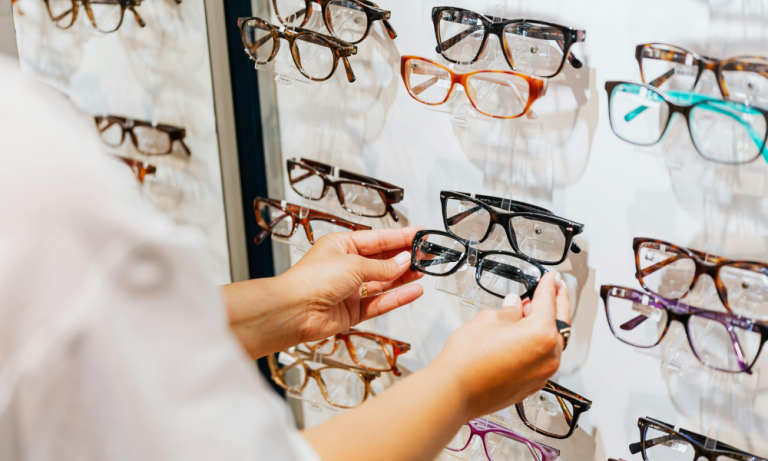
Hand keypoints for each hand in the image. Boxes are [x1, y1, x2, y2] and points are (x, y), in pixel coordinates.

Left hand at [285, 227, 424, 342]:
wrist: (294, 311)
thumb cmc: (312, 280)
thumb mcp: (353, 264)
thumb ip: (383, 266)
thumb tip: (404, 261)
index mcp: (341, 245)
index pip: (377, 239)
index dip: (399, 237)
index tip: (419, 234)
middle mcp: (346, 266)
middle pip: (382, 260)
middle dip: (405, 257)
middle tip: (426, 254)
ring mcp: (350, 289)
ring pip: (383, 281)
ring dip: (404, 276)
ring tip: (424, 271)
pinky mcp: (353, 310)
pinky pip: (380, 302)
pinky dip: (398, 297)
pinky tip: (414, 290)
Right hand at [430, 272, 569, 420]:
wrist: (455, 391)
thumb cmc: (468, 359)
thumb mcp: (488, 319)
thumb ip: (509, 310)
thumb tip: (515, 307)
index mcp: (542, 333)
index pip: (548, 301)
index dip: (549, 285)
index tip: (551, 277)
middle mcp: (549, 356)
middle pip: (559, 323)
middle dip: (557, 304)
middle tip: (556, 289)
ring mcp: (542, 374)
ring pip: (552, 343)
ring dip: (546, 325)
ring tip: (532, 311)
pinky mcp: (532, 385)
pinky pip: (542, 358)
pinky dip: (538, 344)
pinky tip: (524, 336)